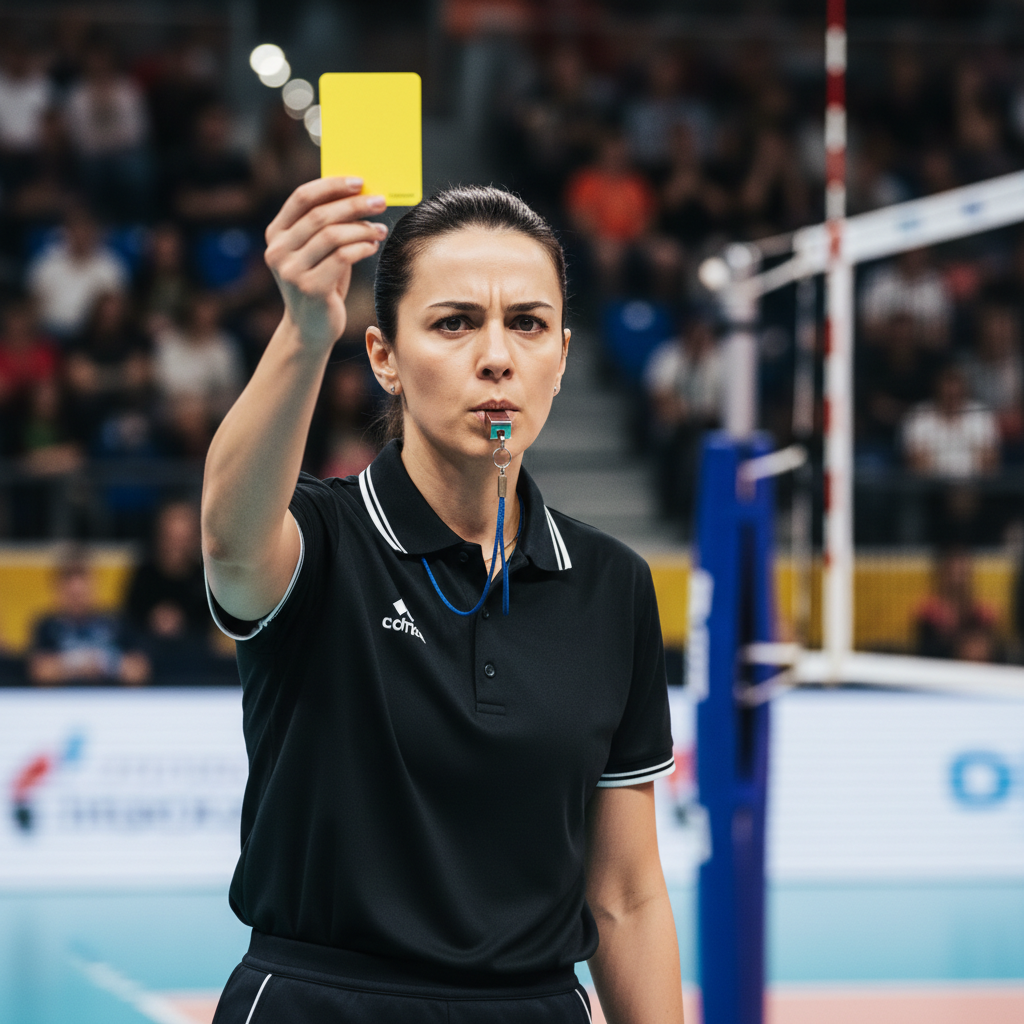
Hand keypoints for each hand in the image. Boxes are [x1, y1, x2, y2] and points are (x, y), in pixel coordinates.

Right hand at [264, 177, 388, 351]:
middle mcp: (278, 251)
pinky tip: (372, 247)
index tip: (358, 181)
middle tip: (379, 201)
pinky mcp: (310, 288)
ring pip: (333, 235)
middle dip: (354, 205)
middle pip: (320, 215)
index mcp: (276, 234)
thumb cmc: (320, 283)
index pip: (301, 198)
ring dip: (362, 228)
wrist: (310, 329)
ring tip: (379, 229)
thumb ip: (325, 226)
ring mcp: (291, 271)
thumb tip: (359, 193)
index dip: (331, 185)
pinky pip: (342, 257)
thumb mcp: (317, 252)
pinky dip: (361, 248)